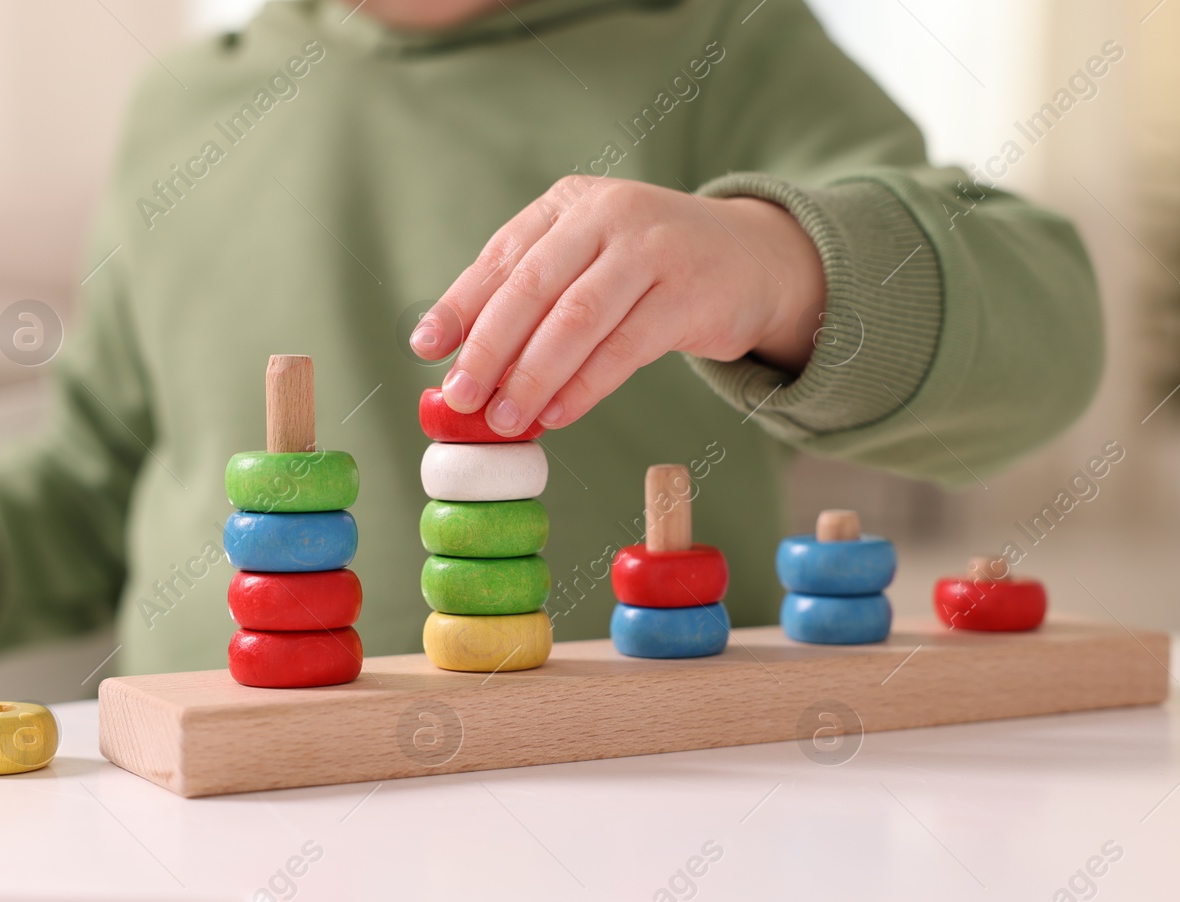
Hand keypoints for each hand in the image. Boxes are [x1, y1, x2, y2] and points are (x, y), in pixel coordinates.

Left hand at [410, 176, 826, 433]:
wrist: (754, 259)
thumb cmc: (653, 269)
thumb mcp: (591, 261)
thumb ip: (535, 299)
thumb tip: (463, 363)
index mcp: (570, 203)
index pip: (503, 255)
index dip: (460, 304)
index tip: (425, 348)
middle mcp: (609, 215)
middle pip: (534, 287)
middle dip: (489, 348)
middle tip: (460, 397)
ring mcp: (654, 251)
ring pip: (577, 320)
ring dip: (533, 377)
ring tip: (504, 420)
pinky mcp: (690, 294)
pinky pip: (625, 348)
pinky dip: (585, 386)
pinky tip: (558, 414)